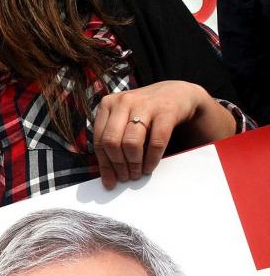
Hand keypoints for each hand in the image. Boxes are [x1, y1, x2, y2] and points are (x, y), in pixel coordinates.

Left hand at [94, 81, 235, 188]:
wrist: (177, 93)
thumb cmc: (144, 113)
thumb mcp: (123, 120)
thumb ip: (113, 140)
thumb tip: (107, 176)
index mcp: (107, 105)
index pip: (100, 140)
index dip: (104, 164)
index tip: (110, 182)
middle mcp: (123, 102)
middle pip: (112, 142)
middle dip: (118, 165)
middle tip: (126, 177)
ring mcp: (144, 104)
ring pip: (130, 142)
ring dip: (134, 164)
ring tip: (137, 173)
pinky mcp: (166, 111)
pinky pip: (156, 141)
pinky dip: (152, 159)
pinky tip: (150, 167)